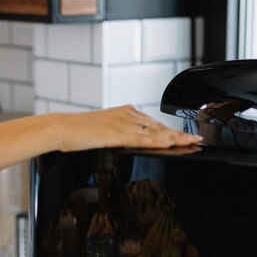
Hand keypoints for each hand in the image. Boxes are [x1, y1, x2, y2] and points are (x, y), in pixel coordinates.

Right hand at [57, 104, 201, 152]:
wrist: (60, 129)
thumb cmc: (77, 133)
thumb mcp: (103, 131)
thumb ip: (120, 135)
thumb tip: (132, 143)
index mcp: (124, 113)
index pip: (153, 123)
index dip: (171, 131)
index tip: (186, 136)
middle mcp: (126, 114)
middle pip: (158, 126)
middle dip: (179, 135)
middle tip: (197, 140)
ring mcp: (122, 123)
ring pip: (154, 131)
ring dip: (175, 138)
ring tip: (191, 143)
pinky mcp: (116, 132)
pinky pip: (142, 138)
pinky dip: (158, 140)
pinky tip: (170, 144)